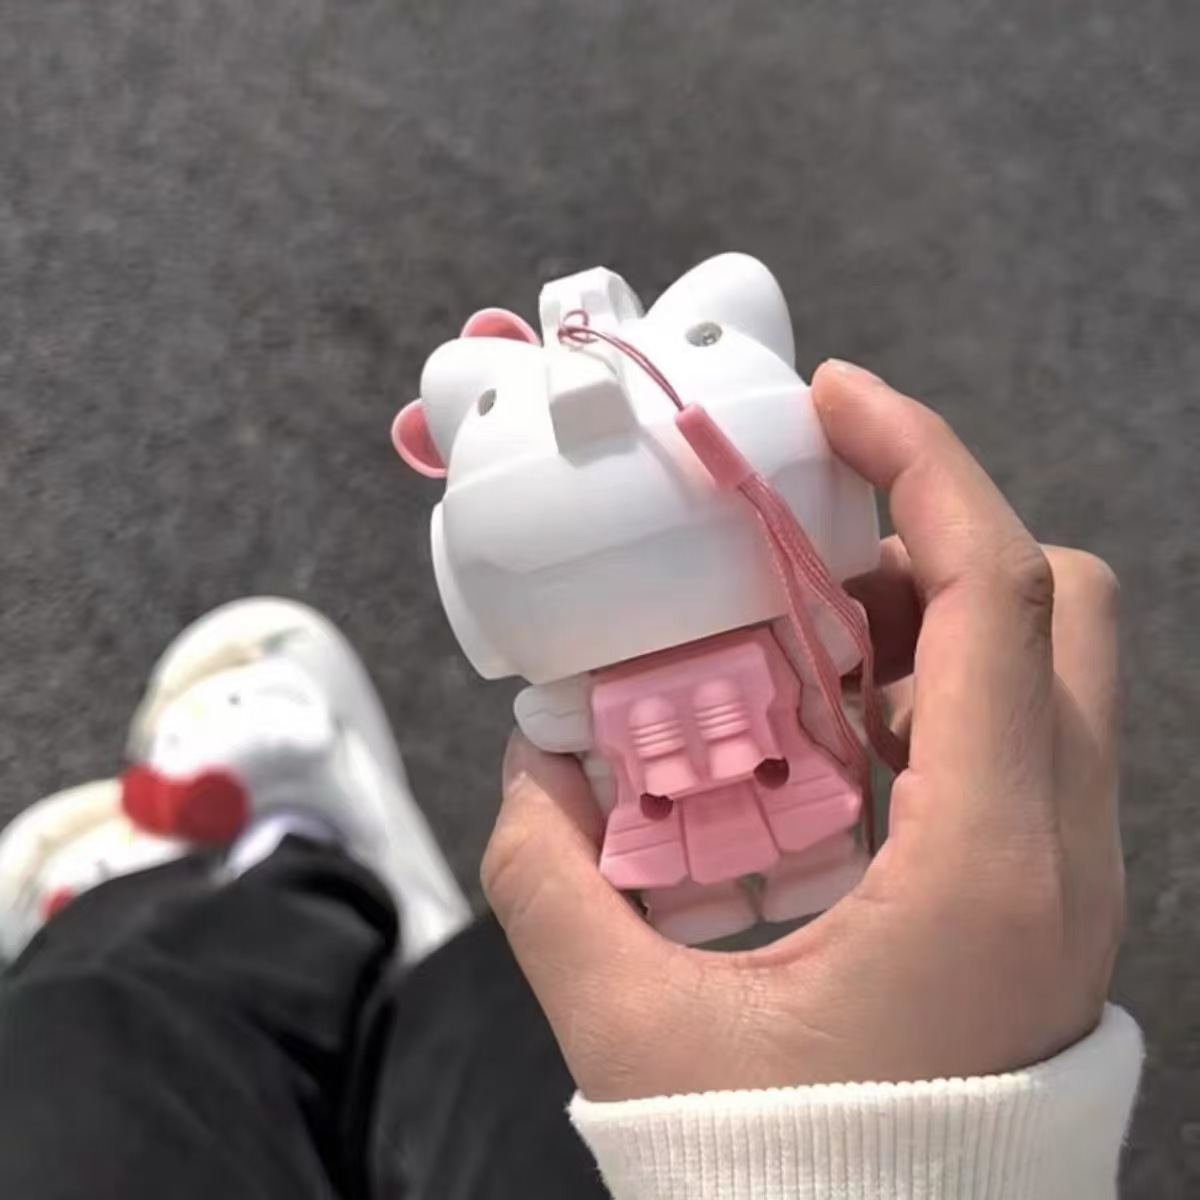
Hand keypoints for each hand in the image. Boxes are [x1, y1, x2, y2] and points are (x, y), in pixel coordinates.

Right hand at [481, 361, 1122, 1101]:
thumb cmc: (790, 1172)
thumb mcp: (636, 1031)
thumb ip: (554, 885)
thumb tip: (532, 774)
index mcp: (985, 867)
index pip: (999, 595)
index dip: (923, 462)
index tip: (839, 402)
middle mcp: (1060, 852)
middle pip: (1052, 604)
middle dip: (926, 537)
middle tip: (800, 557)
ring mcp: (1071, 872)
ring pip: (1043, 665)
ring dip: (925, 618)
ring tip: (802, 650)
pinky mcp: (1050, 892)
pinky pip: (1018, 734)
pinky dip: (932, 692)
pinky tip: (833, 741)